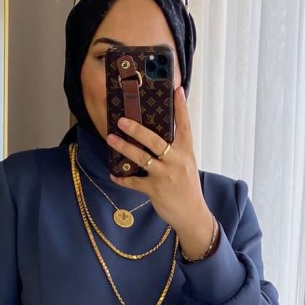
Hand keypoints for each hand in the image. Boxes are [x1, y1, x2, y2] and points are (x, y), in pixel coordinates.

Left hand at [107, 86, 215, 256]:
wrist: (193, 215)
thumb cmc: (187, 188)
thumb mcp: (187, 165)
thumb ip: (175, 150)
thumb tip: (158, 135)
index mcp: (186, 152)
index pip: (184, 126)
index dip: (180, 108)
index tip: (177, 89)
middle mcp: (177, 161)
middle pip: (155, 141)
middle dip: (137, 129)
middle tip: (122, 120)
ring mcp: (166, 176)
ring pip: (142, 158)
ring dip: (124, 148)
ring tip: (111, 139)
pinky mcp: (156, 191)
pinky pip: (135, 182)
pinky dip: (123, 179)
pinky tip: (114, 174)